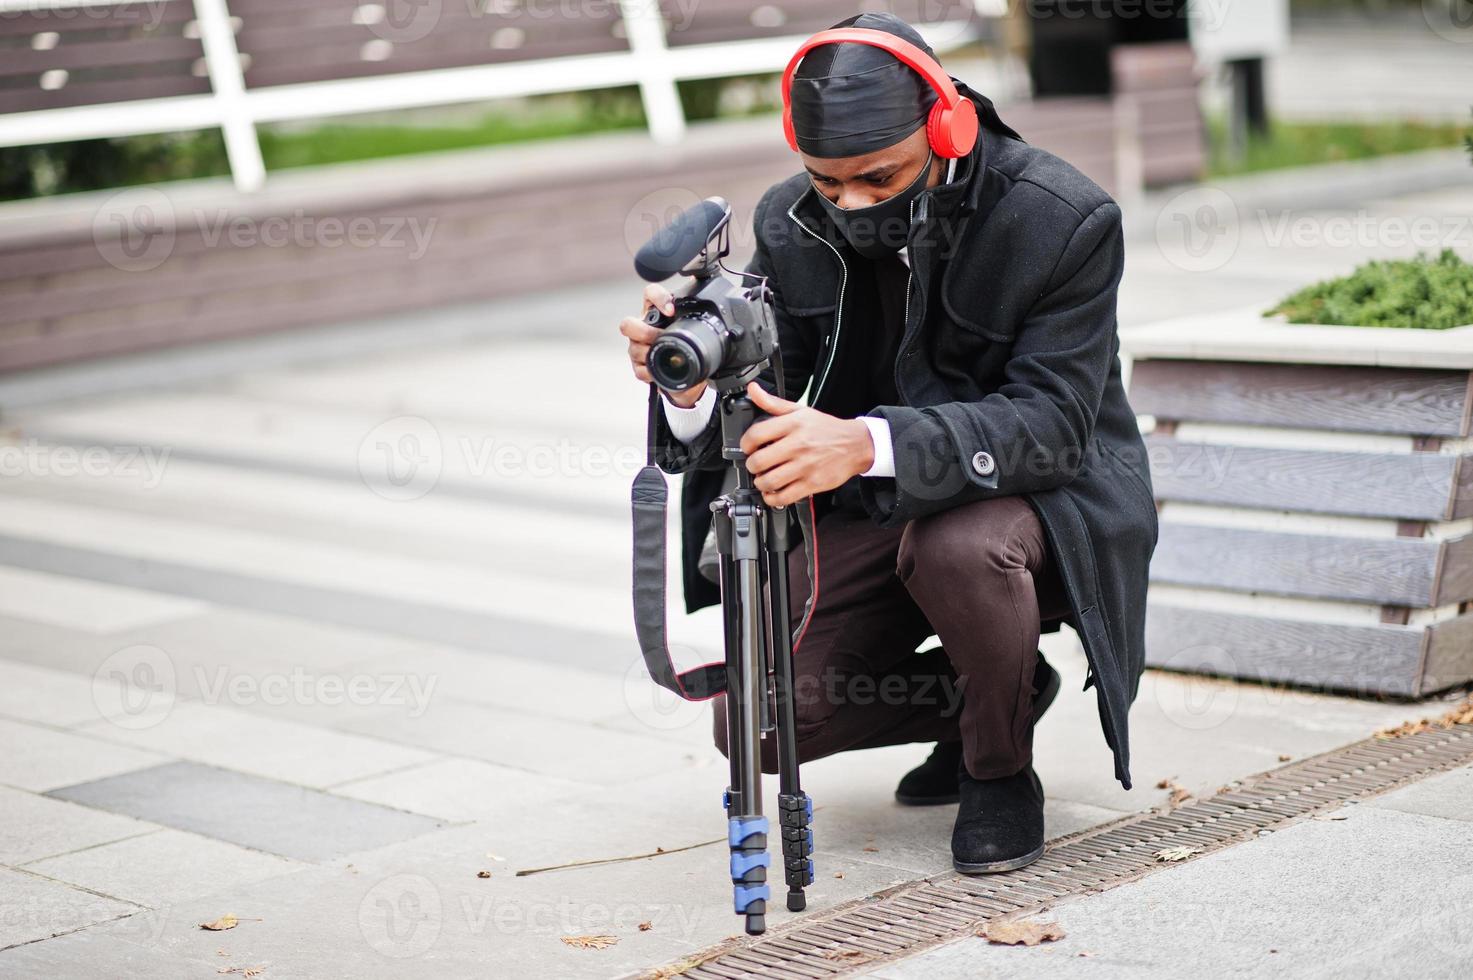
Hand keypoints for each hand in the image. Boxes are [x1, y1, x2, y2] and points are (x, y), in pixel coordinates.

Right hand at [619, 283, 707, 408]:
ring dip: (648, 354)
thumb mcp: (694, 328)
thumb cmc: (688, 344)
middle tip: (659, 336)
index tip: (671, 309)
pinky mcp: (639, 367)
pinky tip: (661, 374)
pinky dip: (652, 374)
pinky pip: (639, 371)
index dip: (657, 298)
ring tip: (665, 358)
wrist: (687, 373)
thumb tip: (706, 287)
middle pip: (629, 324)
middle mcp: (645, 328)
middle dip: (644, 331)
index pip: (650, 294)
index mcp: (658, 313)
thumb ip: (696, 309)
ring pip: (633, 349)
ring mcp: (639, 348)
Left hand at [740, 382, 874, 507]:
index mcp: (793, 424)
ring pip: (768, 481)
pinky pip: (784, 497)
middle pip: (759, 461)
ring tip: (763, 477)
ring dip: (760, 482)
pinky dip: (772, 497)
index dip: (745, 444)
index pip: (756, 435)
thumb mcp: (800, 411)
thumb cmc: (827, 429)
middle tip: (756, 464)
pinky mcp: (812, 483)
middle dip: (751, 465)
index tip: (747, 448)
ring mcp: (806, 466)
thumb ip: (773, 403)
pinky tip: (772, 491)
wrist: (856, 445)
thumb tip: (753, 390)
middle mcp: (799, 445)